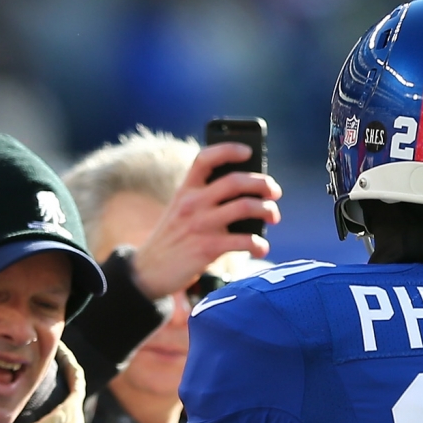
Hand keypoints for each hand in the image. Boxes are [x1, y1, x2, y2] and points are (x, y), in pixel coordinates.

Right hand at [128, 141, 281, 298]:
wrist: (148, 272)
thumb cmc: (173, 240)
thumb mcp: (180, 212)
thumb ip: (204, 199)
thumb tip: (249, 196)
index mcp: (185, 190)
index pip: (205, 158)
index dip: (229, 150)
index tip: (248, 151)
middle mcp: (192, 203)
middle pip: (235, 181)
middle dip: (262, 184)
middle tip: (274, 192)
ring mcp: (200, 225)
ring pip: (244, 206)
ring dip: (267, 210)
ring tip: (273, 216)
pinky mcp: (207, 248)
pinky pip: (243, 241)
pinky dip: (258, 244)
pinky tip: (261, 247)